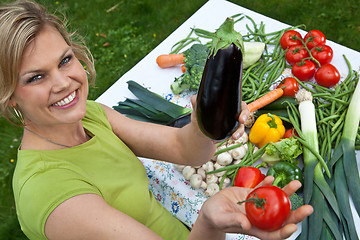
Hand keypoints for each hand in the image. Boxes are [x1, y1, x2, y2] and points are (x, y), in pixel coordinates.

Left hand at [189, 95, 249, 140]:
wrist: (198, 131)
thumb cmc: (199, 117)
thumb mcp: (197, 111)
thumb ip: (196, 103)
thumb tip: (193, 98)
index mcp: (228, 104)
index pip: (240, 105)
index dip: (244, 111)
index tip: (241, 119)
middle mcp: (232, 113)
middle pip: (244, 115)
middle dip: (245, 119)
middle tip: (241, 123)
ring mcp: (232, 124)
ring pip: (240, 127)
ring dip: (239, 133)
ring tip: (233, 137)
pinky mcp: (230, 132)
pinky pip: (234, 135)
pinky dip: (228, 138)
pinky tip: (217, 140)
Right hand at [198, 176, 312, 239]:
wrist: (212, 207)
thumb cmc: (216, 217)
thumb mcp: (223, 219)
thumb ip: (235, 221)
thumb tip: (247, 224)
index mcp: (254, 228)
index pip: (272, 234)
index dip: (284, 231)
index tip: (294, 227)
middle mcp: (259, 218)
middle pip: (280, 217)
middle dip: (295, 214)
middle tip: (309, 208)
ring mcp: (256, 205)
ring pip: (275, 200)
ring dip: (286, 193)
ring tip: (297, 183)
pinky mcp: (251, 194)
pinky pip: (262, 189)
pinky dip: (267, 183)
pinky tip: (272, 177)